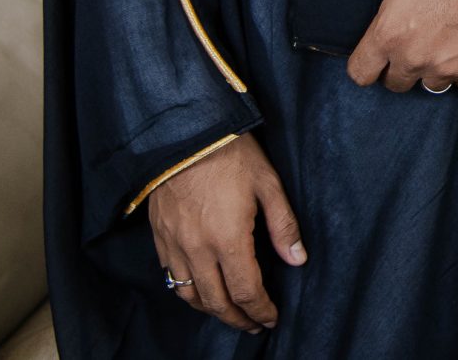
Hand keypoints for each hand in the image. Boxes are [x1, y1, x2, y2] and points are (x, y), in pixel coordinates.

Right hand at [146, 134, 304, 333]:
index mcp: (228, 239)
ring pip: (191, 296)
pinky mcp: (160, 237)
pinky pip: (172, 277)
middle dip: (239, 319)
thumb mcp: (268, 184)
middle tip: (255, 324)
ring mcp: (175, 245)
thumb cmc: (231, 154)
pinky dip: (188, 293)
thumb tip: (298, 259)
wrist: (185, 132)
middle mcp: (198, 249)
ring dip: (213, 311)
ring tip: (231, 313)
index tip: (272, 318)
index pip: (246, 291)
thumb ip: (283, 226)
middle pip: (218, 302)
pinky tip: (202, 291)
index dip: (261, 310)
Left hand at [346, 0, 457, 92]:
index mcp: (389, 35)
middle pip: (395, 83)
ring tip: (444, 43)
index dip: (366, 65)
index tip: (375, 57)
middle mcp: (414, 58)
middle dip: (400, 67)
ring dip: (432, 68)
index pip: (360, 72)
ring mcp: (446, 69)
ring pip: (429, 84)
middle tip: (414, 43)